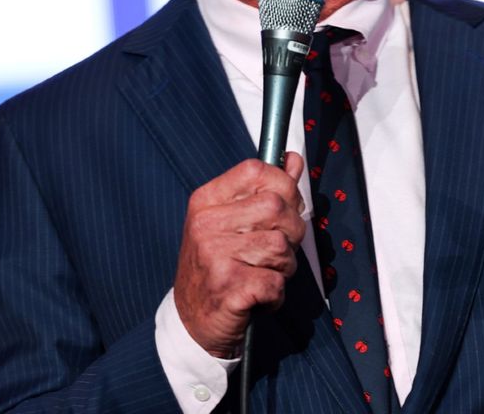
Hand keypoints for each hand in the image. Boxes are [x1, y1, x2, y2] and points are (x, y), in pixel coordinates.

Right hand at [173, 154, 306, 357]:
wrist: (191, 323)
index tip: (285, 206)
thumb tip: (292, 160)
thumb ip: (264, 190)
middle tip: (276, 251)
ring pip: (281, 246)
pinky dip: (275, 295)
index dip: (283, 185)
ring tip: (262, 274)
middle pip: (277, 206)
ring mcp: (215, 255)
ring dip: (283, 267)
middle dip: (291, 231)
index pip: (256, 171)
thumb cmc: (218, 268)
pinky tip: (257, 296)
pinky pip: (276, 282)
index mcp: (206, 201)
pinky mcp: (228, 288)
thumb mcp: (232, 223)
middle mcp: (206, 224)